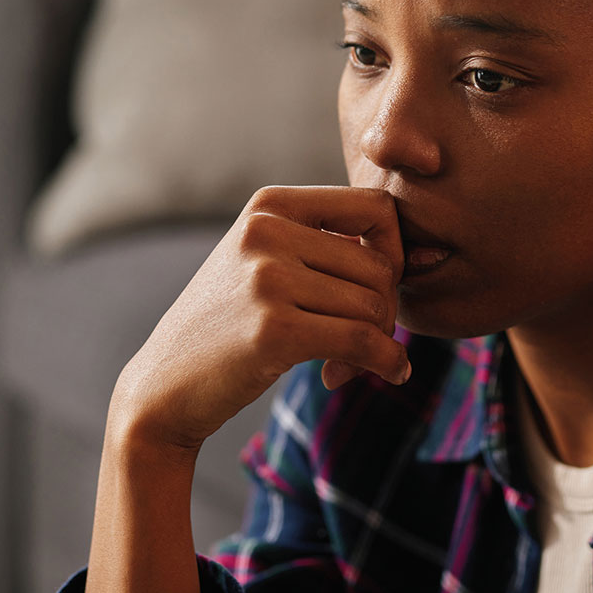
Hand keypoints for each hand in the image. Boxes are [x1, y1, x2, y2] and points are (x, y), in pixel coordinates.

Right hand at [110, 185, 408, 454]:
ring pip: (373, 305)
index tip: (378, 290)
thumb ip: (329, 246)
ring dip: (380, 341)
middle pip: (379, 264)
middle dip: (385, 309)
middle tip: (363, 343)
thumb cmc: (228, 327)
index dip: (395, 250)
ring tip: (349, 362)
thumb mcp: (264, 262)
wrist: (163, 387)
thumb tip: (429, 254)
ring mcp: (267, 279)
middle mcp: (267, 232)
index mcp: (269, 205)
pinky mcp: (274, 330)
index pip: (376, 207)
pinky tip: (388, 372)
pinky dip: (387, 361)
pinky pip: (363, 341)